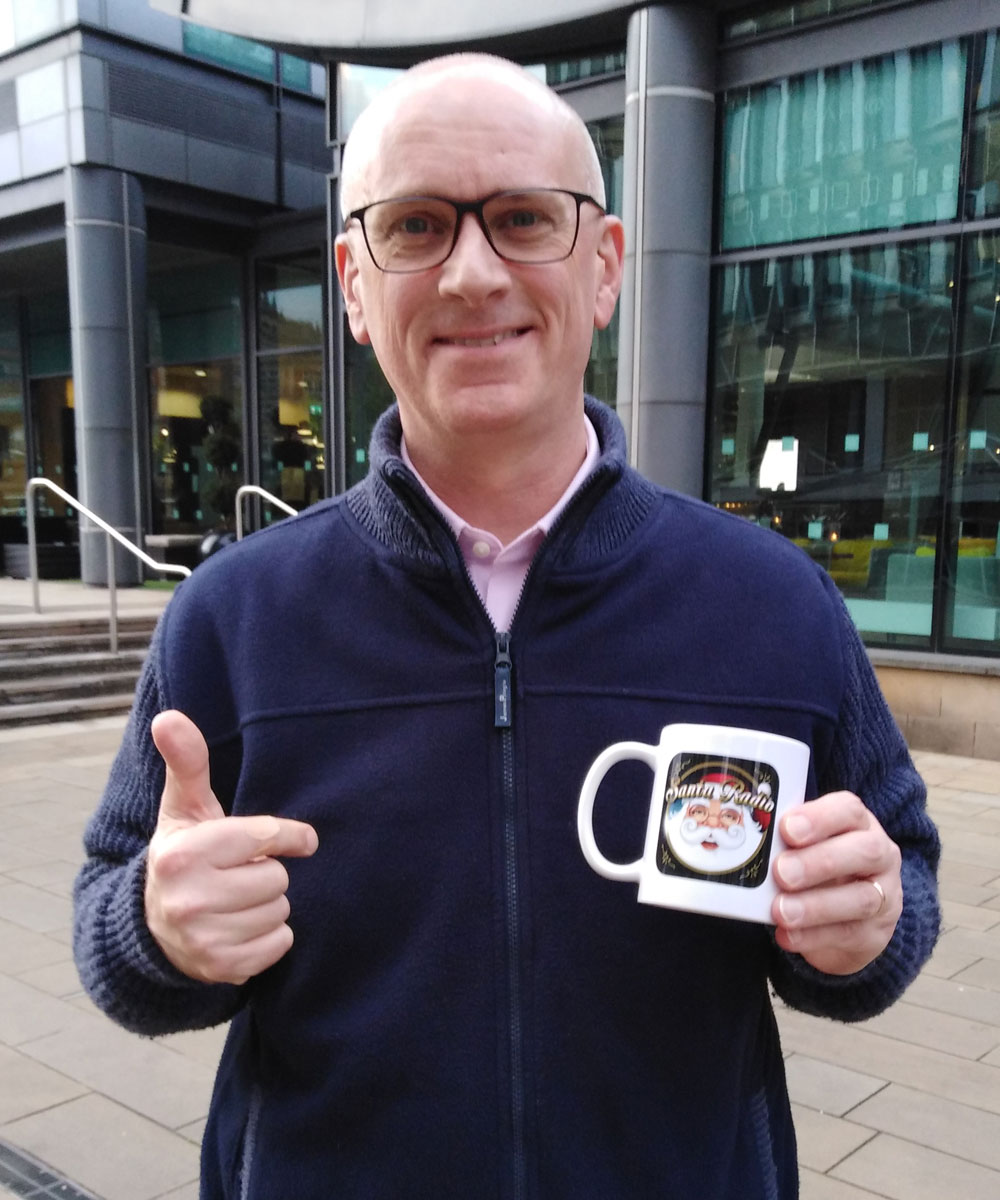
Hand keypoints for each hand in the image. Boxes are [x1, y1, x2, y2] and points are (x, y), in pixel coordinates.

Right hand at [145, 709, 318, 984]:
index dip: (285, 835)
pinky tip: (241, 927)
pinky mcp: (221, 969)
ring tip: (235, 900)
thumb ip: (186, 762)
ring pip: (280, 910)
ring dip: (268, 904)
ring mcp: (203, 940)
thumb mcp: (183, 809)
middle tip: (237, 875)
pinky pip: (281, 944)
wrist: (153, 929)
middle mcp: (188, 899)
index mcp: (182, 853)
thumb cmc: (184, 855)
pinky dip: (270, 936)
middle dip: (264, 873)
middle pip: (277, 877)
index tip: (296, 837)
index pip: (264, 836)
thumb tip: (168, 716)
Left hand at [771, 791, 901, 975]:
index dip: (819, 818)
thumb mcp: (807, 846)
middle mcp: (879, 854)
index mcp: (858, 823)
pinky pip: (849, 935)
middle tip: (781, 872)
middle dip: (819, 861)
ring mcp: (884, 895)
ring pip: (861, 898)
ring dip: (815, 906)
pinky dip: (813, 937)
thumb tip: (739, 839)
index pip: (848, 810)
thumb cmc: (819, 867)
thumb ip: (784, 840)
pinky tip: (786, 935)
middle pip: (864, 851)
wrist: (851, 918)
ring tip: (780, 911)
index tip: (786, 829)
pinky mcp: (875, 933)